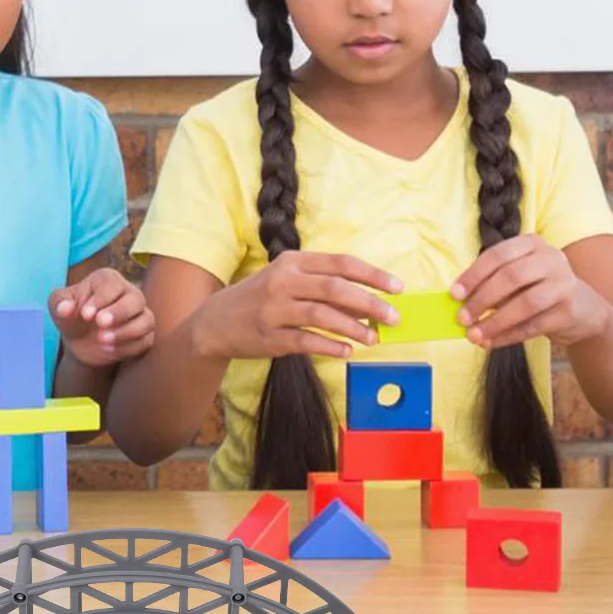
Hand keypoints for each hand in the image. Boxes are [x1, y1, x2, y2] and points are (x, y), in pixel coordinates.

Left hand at [50, 269, 155, 367]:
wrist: (80, 342)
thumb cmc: (71, 316)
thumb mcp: (58, 307)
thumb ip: (59, 303)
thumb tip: (65, 308)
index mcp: (108, 280)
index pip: (112, 284)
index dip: (100, 299)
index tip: (85, 315)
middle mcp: (129, 294)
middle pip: (136, 299)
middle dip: (119, 312)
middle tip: (100, 324)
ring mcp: (140, 315)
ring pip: (146, 320)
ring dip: (126, 332)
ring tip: (102, 341)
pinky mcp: (144, 335)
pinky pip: (145, 340)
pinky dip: (128, 347)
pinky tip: (108, 350)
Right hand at [192, 252, 401, 360]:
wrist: (214, 322)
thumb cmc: (260, 298)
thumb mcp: (287, 279)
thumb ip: (322, 284)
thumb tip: (367, 302)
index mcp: (292, 261)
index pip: (340, 263)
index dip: (372, 275)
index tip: (397, 288)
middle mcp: (283, 281)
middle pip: (335, 288)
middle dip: (370, 303)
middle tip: (393, 317)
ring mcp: (274, 310)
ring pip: (323, 316)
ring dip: (354, 328)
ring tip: (374, 339)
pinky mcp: (270, 337)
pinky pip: (307, 342)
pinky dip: (330, 347)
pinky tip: (346, 351)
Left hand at [452, 234, 605, 349]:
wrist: (584, 309)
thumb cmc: (539, 288)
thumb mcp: (519, 277)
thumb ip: (492, 283)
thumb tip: (460, 302)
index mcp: (532, 243)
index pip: (498, 255)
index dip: (473, 275)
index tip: (454, 294)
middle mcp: (551, 258)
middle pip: (510, 277)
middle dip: (482, 299)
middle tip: (462, 318)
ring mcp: (564, 284)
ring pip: (524, 304)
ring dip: (494, 322)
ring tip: (474, 335)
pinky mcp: (569, 311)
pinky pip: (533, 326)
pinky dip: (508, 336)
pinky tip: (491, 343)